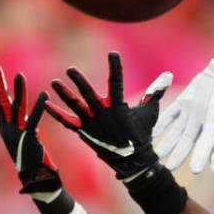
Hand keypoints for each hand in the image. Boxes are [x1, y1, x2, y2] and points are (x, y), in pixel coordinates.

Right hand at [0, 63, 59, 195]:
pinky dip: (39, 107)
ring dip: (17, 91)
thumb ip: (22, 131)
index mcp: (5, 129)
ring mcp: (17, 135)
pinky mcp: (30, 139)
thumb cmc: (33, 165)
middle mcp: (8, 130)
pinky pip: (34, 119)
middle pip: (0, 102)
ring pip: (16, 108)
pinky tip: (44, 94)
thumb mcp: (23, 143)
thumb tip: (21, 121)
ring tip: (18, 74)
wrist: (38, 184)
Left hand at [45, 52, 171, 180]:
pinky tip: (45, 104)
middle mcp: (103, 114)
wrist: (132, 160)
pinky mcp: (83, 132)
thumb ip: (155, 93)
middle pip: (88, 93)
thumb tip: (168, 75)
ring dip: (64, 94)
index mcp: (119, 107)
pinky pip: (67, 121)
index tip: (112, 53)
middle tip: (70, 69)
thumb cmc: (142, 134)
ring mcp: (91, 123)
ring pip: (75, 106)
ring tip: (54, 82)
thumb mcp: (150, 112)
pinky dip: (56, 113)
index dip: (115, 67)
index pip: (117, 82)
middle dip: (79, 81)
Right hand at [153, 54, 213, 172]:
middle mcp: (200, 112)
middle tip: (169, 168)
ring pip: (176, 128)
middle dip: (178, 154)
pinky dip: (161, 124)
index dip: (200, 155)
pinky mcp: (182, 100)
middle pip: (187, 137)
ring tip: (158, 155)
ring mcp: (189, 105)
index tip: (194, 170)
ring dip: (167, 142)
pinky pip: (169, 113)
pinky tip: (152, 134)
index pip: (207, 139)